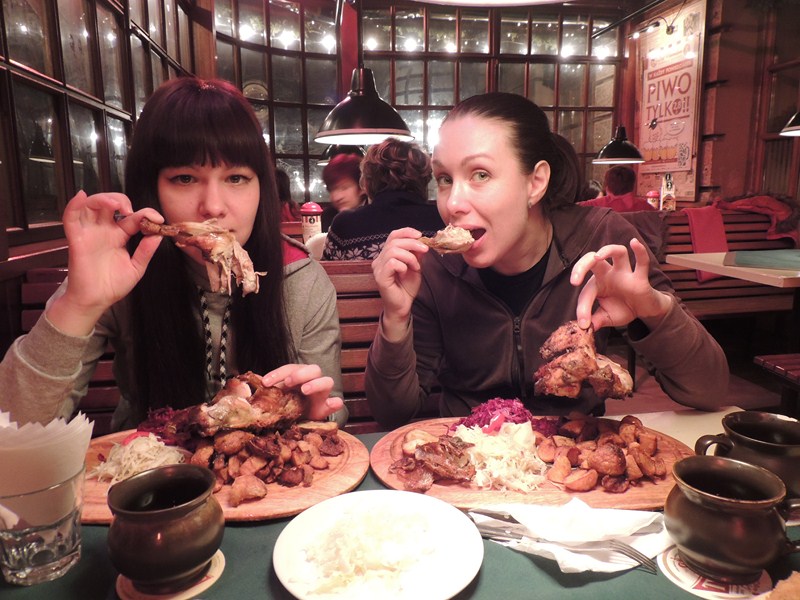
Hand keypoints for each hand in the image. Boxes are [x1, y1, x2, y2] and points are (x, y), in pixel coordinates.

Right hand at [46, 191, 163, 334]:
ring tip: (114, 204)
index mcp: (119, 236)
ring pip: (92, 206)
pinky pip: (71, 219)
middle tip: (130, 210)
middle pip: (110, 204)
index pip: (133, 217)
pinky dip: (74, 205)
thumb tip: (158, 235)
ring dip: (102, 199)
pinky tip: (81, 197)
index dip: (146, 214)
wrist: (94, 301)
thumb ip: (146, 251)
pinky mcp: (76, 239)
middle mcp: (104, 231)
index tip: (158, 219)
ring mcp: (90, 233)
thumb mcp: (136, 268)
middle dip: (121, 200)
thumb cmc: (112, 285)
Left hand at [261, 364, 343, 420]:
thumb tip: (246, 389)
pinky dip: (335, 402)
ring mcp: (322, 395)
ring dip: (315, 384)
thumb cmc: (287, 407)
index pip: (291, 368)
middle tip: (288, 383)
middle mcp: (312, 382)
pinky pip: (336, 403)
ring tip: (305, 390)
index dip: (278, 373)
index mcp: (298, 377)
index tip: (266, 382)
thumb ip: (267, 393)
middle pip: (313, 369)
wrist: (299, 424)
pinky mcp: (327, 408)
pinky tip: (332, 403)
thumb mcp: (276, 398)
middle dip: (300, 374)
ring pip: (326, 381)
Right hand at [371, 227, 429, 339]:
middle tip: (425, 250)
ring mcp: (378, 268)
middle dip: (412, 243)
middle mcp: (379, 260)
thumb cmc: (407, 287)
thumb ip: (416, 254)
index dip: (406, 232)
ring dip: (409, 257)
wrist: (403, 306)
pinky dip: (403, 265)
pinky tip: (406, 272)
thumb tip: (421, 241)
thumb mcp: (415, 266)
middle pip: (394, 241)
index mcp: (386, 255)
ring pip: (393, 251)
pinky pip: (392, 263)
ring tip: (416, 266)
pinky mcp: (380, 277)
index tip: (420, 235)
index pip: (393, 236)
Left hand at [571, 238, 670, 330]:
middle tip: (575, 280)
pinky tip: (633, 242)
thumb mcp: (606, 317)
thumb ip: (595, 321)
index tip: (583, 323)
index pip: (586, 292)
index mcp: (597, 283)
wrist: (644, 311)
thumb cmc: (623, 308)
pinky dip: (639, 251)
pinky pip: (641, 262)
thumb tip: (583, 328)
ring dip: (607, 250)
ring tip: (597, 257)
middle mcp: (609, 274)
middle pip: (593, 260)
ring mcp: (625, 273)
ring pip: (616, 252)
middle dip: (581, 266)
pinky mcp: (640, 277)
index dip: (583, 308)